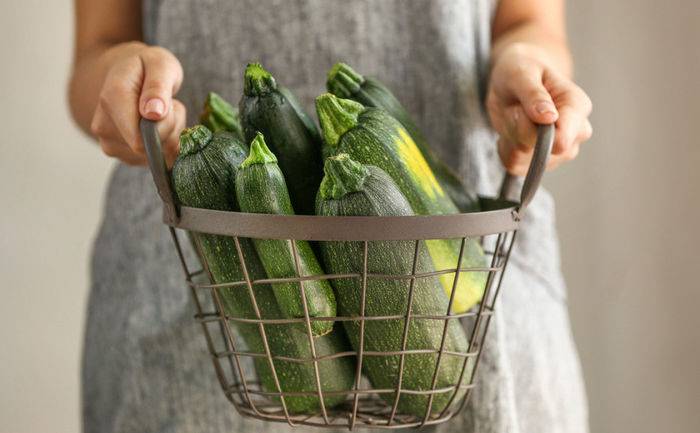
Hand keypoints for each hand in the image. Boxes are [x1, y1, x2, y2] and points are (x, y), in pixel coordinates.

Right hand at [89, 42, 185, 166]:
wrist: (127, 76)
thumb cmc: (146, 67)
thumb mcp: (160, 64)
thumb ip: (158, 86)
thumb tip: (154, 114)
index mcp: (111, 100)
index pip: (140, 138)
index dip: (165, 124)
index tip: (167, 103)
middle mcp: (104, 127)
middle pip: (152, 147)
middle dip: (171, 127)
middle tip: (167, 104)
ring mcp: (111, 145)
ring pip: (159, 154)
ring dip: (171, 134)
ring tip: (160, 112)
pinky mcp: (124, 156)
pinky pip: (159, 159)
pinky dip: (166, 142)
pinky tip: (156, 124)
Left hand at [487, 44, 591, 174]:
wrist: (515, 80)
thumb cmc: (521, 70)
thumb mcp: (521, 73)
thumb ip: (534, 94)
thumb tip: (549, 118)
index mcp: (577, 106)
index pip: (563, 139)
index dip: (535, 133)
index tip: (520, 110)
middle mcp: (576, 133)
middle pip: (542, 153)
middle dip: (518, 132)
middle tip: (515, 108)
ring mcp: (560, 152)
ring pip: (524, 160)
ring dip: (510, 139)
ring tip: (514, 116)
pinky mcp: (540, 162)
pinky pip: (514, 166)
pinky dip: (504, 148)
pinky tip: (510, 130)